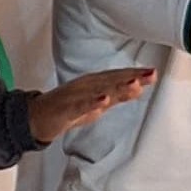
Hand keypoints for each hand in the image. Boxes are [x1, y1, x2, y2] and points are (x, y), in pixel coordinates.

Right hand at [27, 67, 154, 145]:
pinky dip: (93, 102)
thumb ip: (117, 96)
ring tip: (135, 83)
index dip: (136, 74)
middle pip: (112, 81)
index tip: (153, 73)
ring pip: (99, 90)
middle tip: (151, 74)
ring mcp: (76, 96)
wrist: (37, 118)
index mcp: (95, 83)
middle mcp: (87, 86)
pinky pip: (81, 105)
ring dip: (117, 87)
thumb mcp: (98, 103)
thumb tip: (139, 88)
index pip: (118, 77)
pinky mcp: (66, 108)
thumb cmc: (67, 108)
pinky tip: (104, 100)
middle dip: (132, 77)